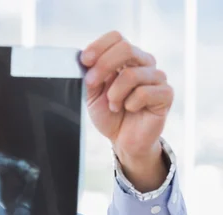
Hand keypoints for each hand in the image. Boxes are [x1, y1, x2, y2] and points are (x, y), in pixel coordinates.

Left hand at [81, 31, 171, 191]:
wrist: (124, 140)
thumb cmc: (110, 115)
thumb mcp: (92, 95)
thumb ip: (90, 77)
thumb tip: (85, 61)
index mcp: (126, 59)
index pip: (116, 37)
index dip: (99, 46)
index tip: (84, 61)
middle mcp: (143, 63)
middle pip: (125, 48)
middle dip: (103, 66)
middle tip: (91, 83)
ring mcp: (156, 77)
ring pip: (131, 74)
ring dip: (114, 94)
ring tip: (114, 106)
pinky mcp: (166, 94)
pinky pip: (144, 92)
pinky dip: (130, 104)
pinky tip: (129, 110)